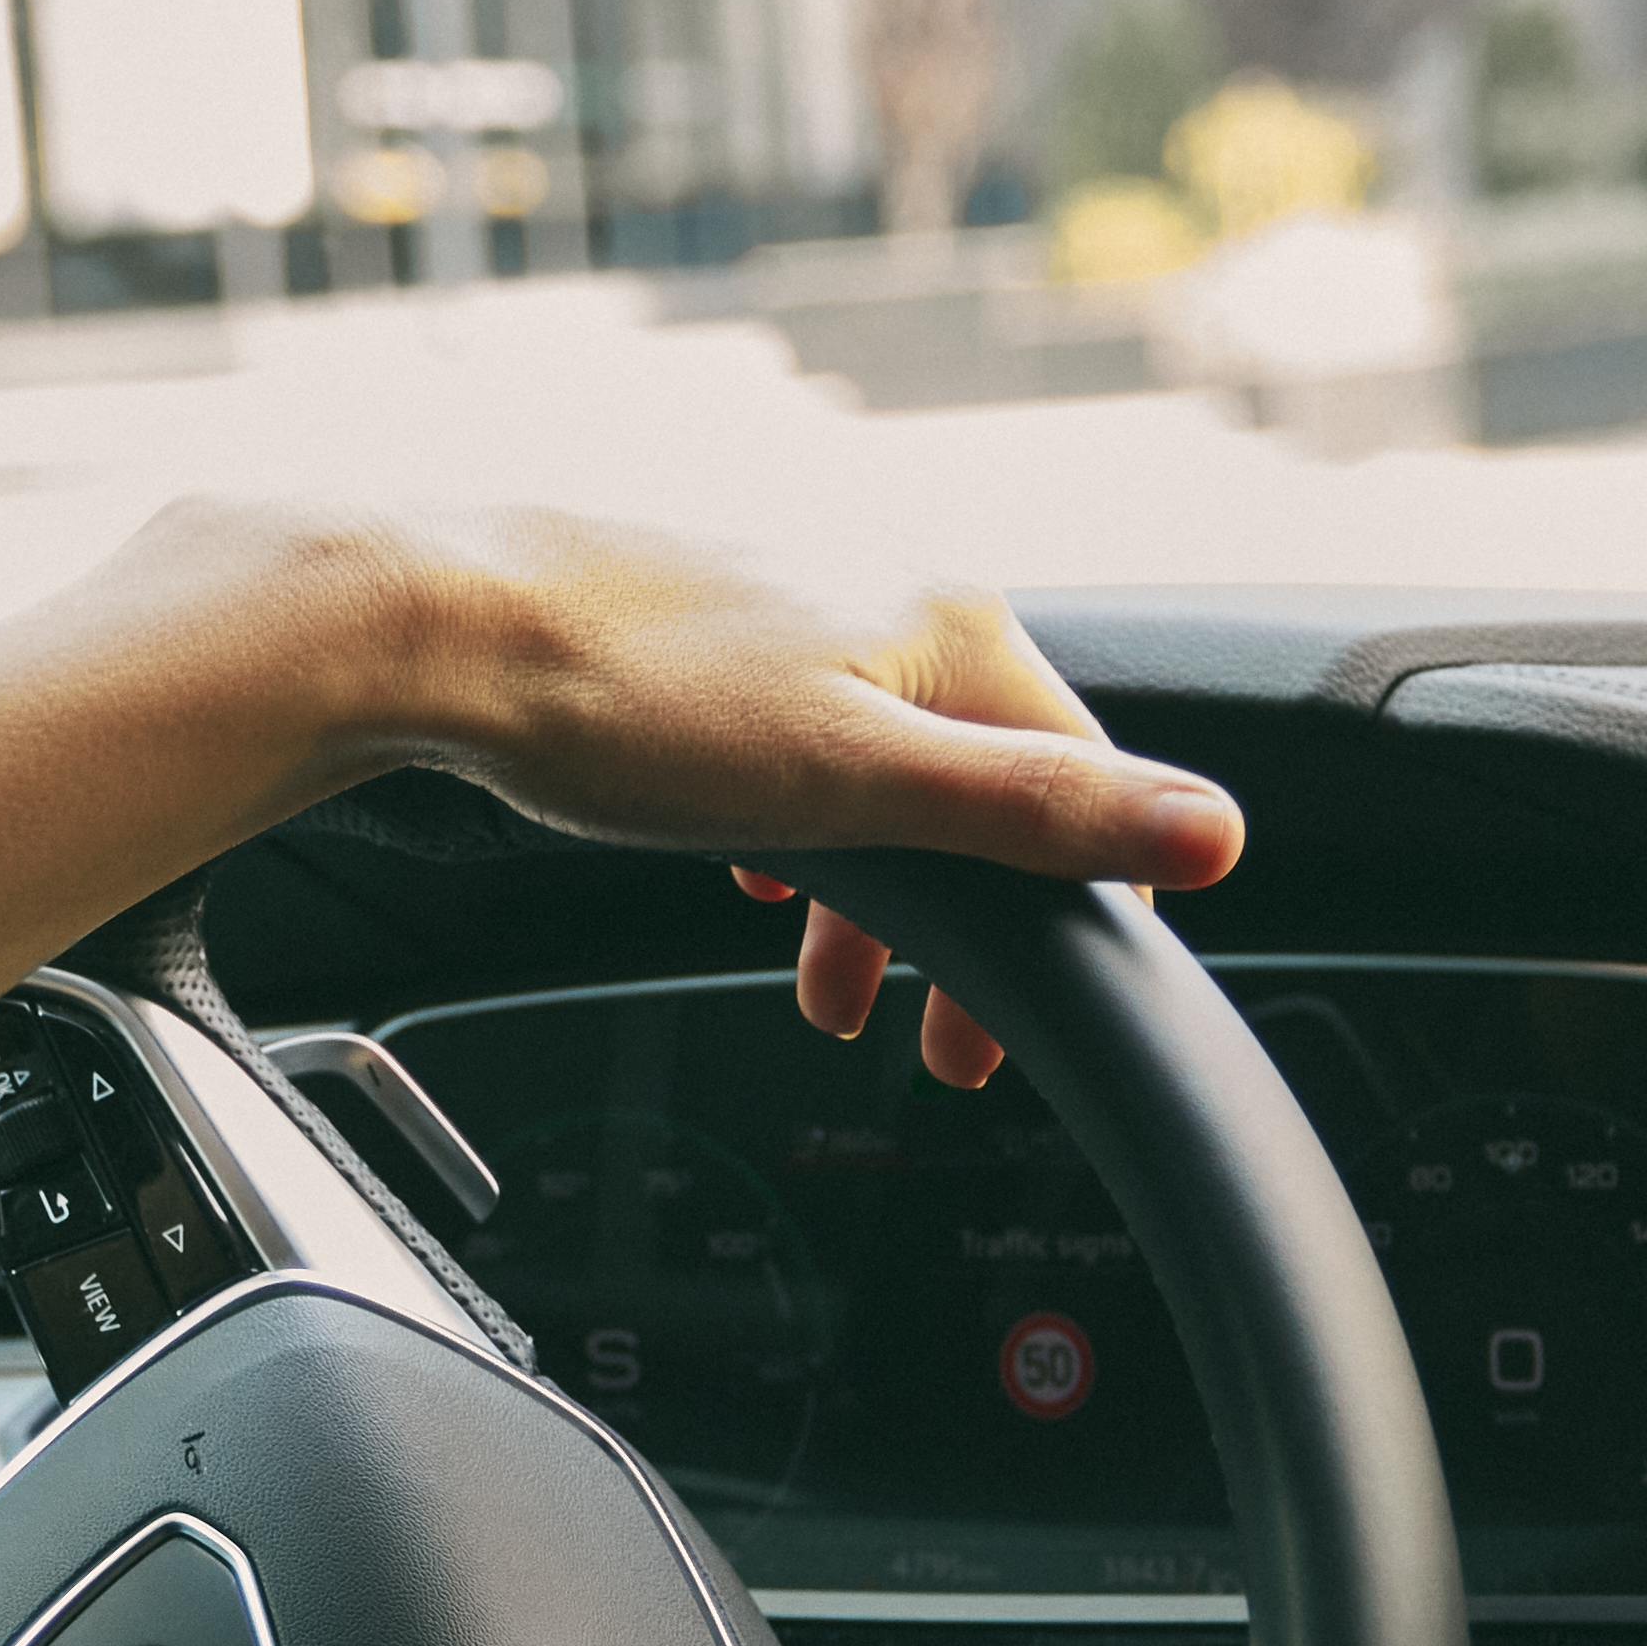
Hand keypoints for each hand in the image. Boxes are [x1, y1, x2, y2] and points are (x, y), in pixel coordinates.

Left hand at [173, 497, 1237, 1089]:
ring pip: (876, 772)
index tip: (1003, 1029)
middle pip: (974, 785)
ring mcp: (788, 611)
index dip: (1064, 919)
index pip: (1077, 784)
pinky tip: (746, 873)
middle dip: (956, 930)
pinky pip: (791, 747)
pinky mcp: (702, 633)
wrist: (432, 625)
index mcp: (947, 631)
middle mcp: (881, 601)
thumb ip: (1037, 812)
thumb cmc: (626, 702)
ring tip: (822, 991)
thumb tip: (1214, 834)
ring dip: (869, 898)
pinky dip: (794, 835)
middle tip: (919, 1044)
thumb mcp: (861, 782)